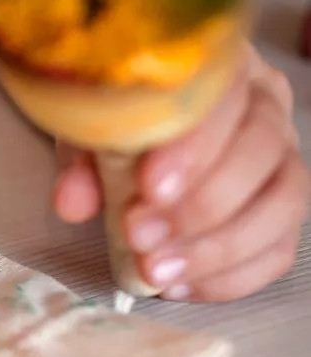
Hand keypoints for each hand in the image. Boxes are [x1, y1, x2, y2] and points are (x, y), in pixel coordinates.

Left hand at [52, 45, 307, 301]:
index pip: (229, 100)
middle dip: (201, 206)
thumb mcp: (89, 126)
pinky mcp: (282, 211)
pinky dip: (232, 276)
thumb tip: (72, 204)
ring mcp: (283, 159)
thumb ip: (82, 160)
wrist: (129, 125)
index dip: (195, 148)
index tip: (149, 188)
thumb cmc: (114, 117)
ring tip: (157, 271)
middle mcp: (267, 108)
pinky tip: (181, 286)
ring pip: (283, 204)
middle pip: (263, 153)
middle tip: (140, 236)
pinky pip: (279, 249)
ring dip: (218, 248)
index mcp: (224, 70)